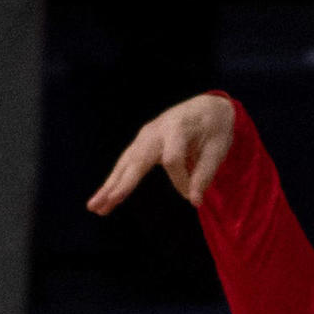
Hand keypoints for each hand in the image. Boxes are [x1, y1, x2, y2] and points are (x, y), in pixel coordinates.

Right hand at [88, 94, 241, 213]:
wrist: (208, 107)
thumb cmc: (216, 129)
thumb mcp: (218, 150)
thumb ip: (205, 174)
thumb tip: (194, 202)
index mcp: (176, 128)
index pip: (172, 160)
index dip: (182, 180)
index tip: (195, 196)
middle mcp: (155, 131)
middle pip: (135, 160)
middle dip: (119, 185)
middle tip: (101, 205)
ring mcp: (145, 135)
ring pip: (125, 163)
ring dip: (109, 185)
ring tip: (95, 206)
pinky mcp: (142, 142)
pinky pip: (127, 162)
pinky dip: (115, 179)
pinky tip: (105, 195)